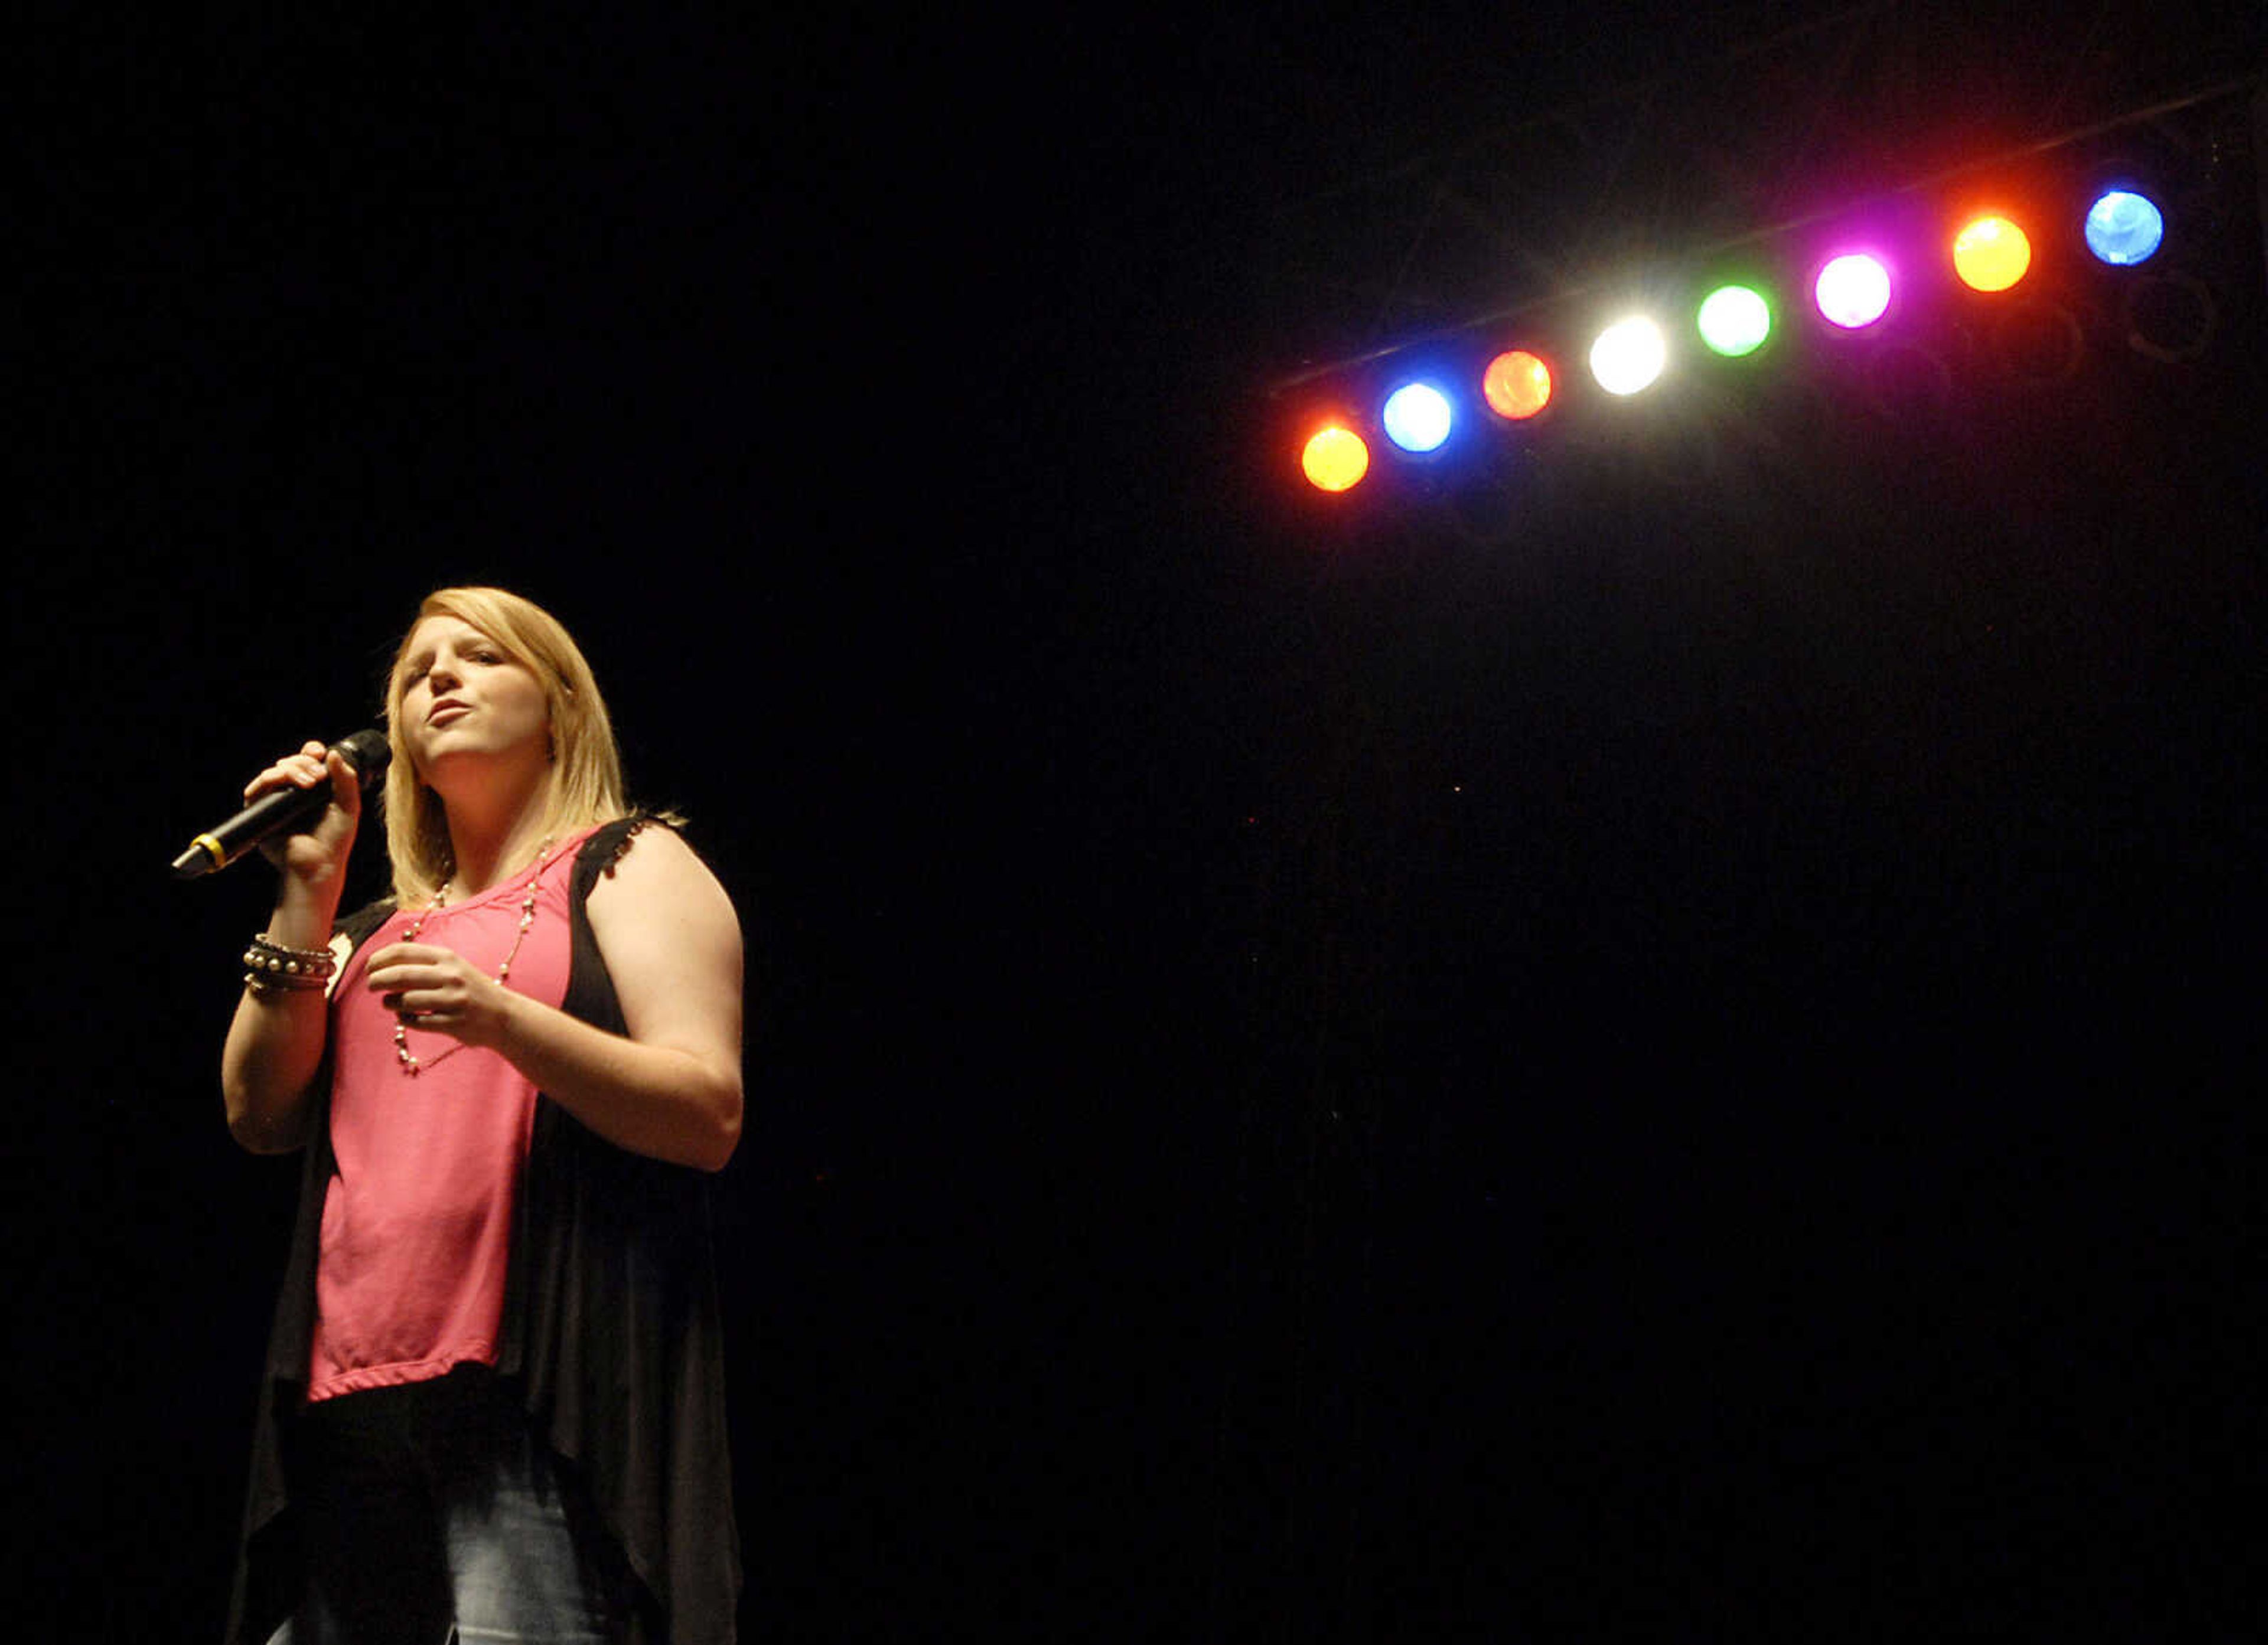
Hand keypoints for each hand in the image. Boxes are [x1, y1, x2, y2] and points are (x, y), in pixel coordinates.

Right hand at [243, 740, 362, 884]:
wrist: (319, 864)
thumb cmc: (334, 840)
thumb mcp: (349, 806)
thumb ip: (346, 779)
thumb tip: (334, 752)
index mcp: (313, 789)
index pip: (307, 761)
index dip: (310, 752)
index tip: (320, 752)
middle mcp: (293, 793)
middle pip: (290, 762)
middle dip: (304, 761)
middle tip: (319, 776)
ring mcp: (276, 802)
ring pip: (274, 771)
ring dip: (291, 769)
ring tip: (310, 782)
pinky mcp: (260, 812)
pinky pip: (257, 789)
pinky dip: (271, 779)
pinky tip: (288, 784)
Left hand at [364, 942, 516, 1050]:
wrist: (503, 1015)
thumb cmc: (470, 989)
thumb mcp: (452, 967)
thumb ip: (424, 962)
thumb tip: (383, 963)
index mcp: (447, 957)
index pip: (403, 951)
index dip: (379, 959)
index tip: (369, 967)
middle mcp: (450, 976)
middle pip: (399, 975)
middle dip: (377, 981)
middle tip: (371, 986)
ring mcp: (453, 1000)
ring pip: (405, 1000)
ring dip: (389, 1003)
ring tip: (389, 1003)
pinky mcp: (453, 1023)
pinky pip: (417, 1022)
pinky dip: (405, 1020)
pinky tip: (405, 1017)